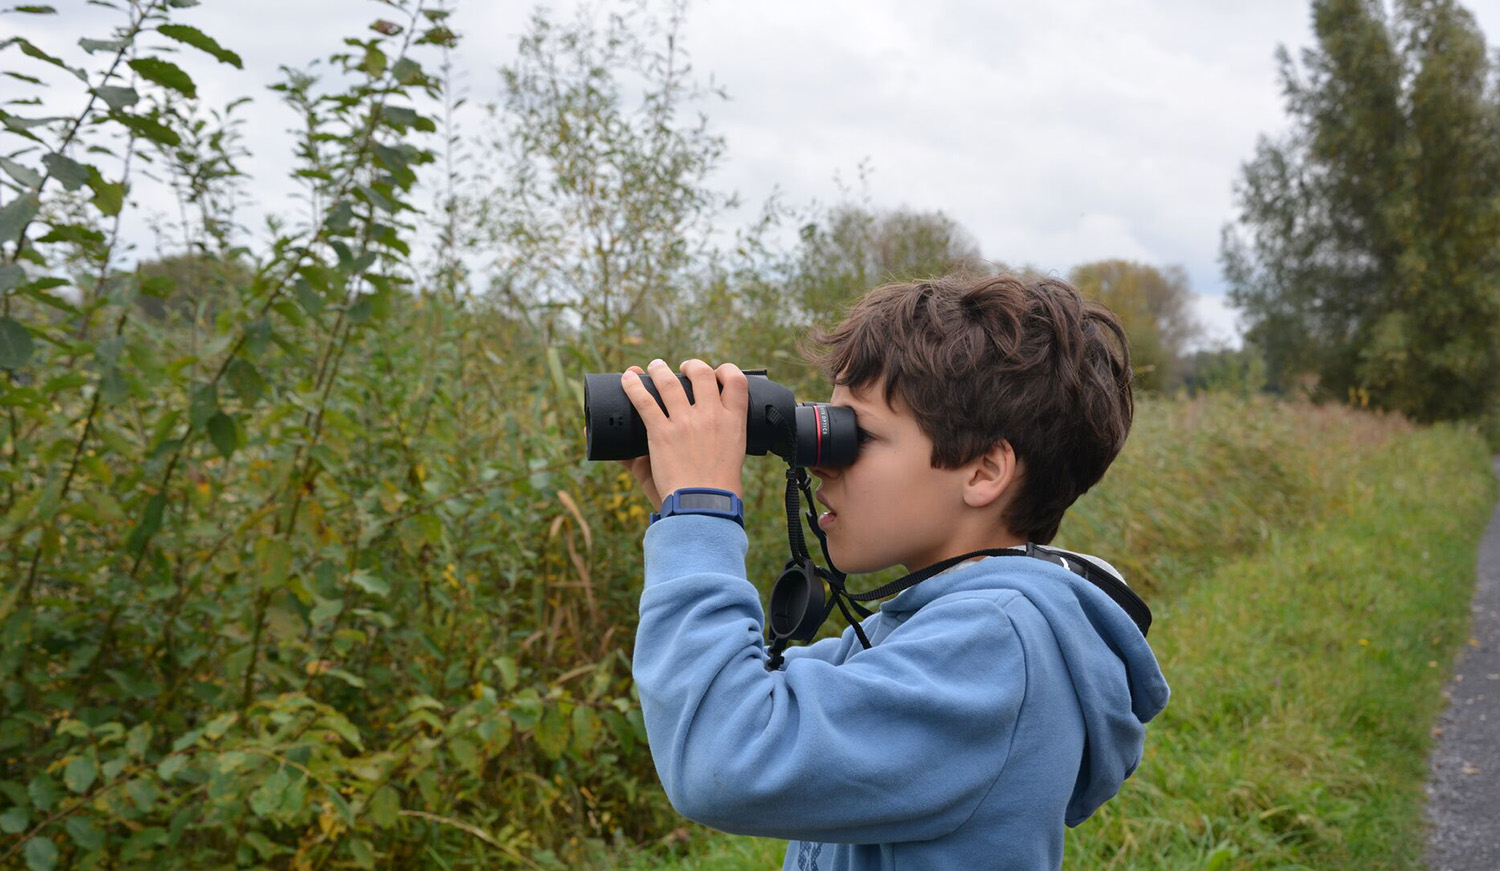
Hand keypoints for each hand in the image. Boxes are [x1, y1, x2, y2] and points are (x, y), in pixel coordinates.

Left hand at [619, 359, 747, 508]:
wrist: (703, 506)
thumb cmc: (719, 489)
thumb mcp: (732, 457)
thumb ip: (722, 440)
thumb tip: (718, 432)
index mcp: (734, 422)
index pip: (738, 382)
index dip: (726, 370)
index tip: (717, 373)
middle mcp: (711, 416)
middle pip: (702, 374)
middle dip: (691, 365)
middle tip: (683, 368)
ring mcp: (685, 423)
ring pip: (670, 382)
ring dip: (659, 369)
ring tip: (654, 366)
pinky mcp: (662, 433)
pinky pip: (644, 401)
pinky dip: (633, 386)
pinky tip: (628, 377)